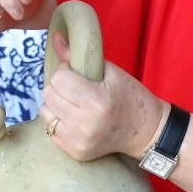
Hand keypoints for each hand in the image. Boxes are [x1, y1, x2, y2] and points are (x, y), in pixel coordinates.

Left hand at [39, 34, 163, 160]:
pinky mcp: (76, 153)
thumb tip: (55, 38)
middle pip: (49, 95)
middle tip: (74, 87)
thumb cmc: (130, 97)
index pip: (59, 79)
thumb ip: (79, 56)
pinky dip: (58, 120)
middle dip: (58, 86)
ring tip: (73, 103)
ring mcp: (80, 141)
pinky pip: (50, 130)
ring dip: (55, 104)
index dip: (65, 70)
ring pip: (45, 113)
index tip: (75, 71)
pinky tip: (74, 118)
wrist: (146, 131)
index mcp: (97, 100)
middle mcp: (86, 123)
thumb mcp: (110, 72)